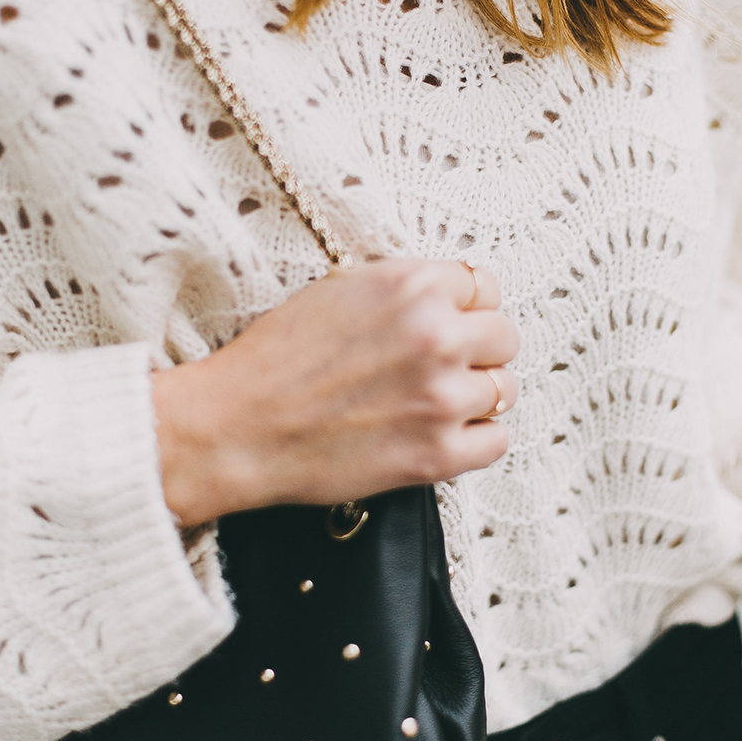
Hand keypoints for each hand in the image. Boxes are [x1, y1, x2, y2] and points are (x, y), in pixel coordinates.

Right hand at [151, 259, 519, 526]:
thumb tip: (454, 297)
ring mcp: (442, 397)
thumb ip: (405, 289)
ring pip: (505, 389)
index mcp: (413, 286)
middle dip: (478, 350)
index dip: (466, 307)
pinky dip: (475, 440)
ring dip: (477, 396)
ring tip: (435, 403)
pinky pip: (497, 441)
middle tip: (443, 367)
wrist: (236, 428)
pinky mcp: (438, 454)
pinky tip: (440, 434)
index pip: (485, 286)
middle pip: (505, 336)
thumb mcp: (340, 290)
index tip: (451, 324)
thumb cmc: (276, 359)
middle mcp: (437, 335)